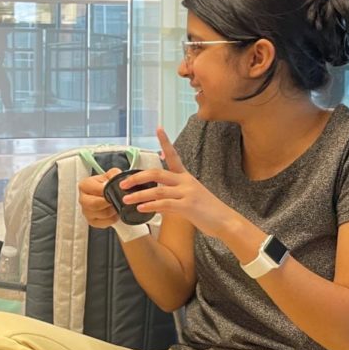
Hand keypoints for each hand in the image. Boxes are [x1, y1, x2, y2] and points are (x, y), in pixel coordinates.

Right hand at [78, 167, 122, 228]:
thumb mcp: (111, 175)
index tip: (114, 191)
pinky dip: (112, 218)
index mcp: (85, 185)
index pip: (94, 189)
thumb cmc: (107, 185)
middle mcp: (83, 199)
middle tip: (116, 200)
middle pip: (94, 204)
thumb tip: (116, 180)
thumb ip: (114, 174)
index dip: (106, 191)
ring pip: (101, 214)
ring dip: (112, 210)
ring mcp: (86, 211)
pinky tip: (115, 213)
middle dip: (108, 203)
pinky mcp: (92, 221)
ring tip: (117, 205)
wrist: (108, 195)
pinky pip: (104, 223)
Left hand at [119, 127, 234, 239]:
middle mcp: (185, 181)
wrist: (226, 221)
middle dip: (137, 177)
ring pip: (158, 190)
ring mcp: (187, 193)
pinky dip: (150, 206)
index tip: (158, 128)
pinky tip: (140, 209)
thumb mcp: (191, 194)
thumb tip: (155, 193)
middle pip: (157, 173)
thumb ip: (174, 191)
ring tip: (126, 199)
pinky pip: (164, 204)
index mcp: (185, 176)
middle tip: (122, 183)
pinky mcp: (188, 206)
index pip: (173, 155)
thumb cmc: (207, 209)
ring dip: (139, 195)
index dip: (165, 141)